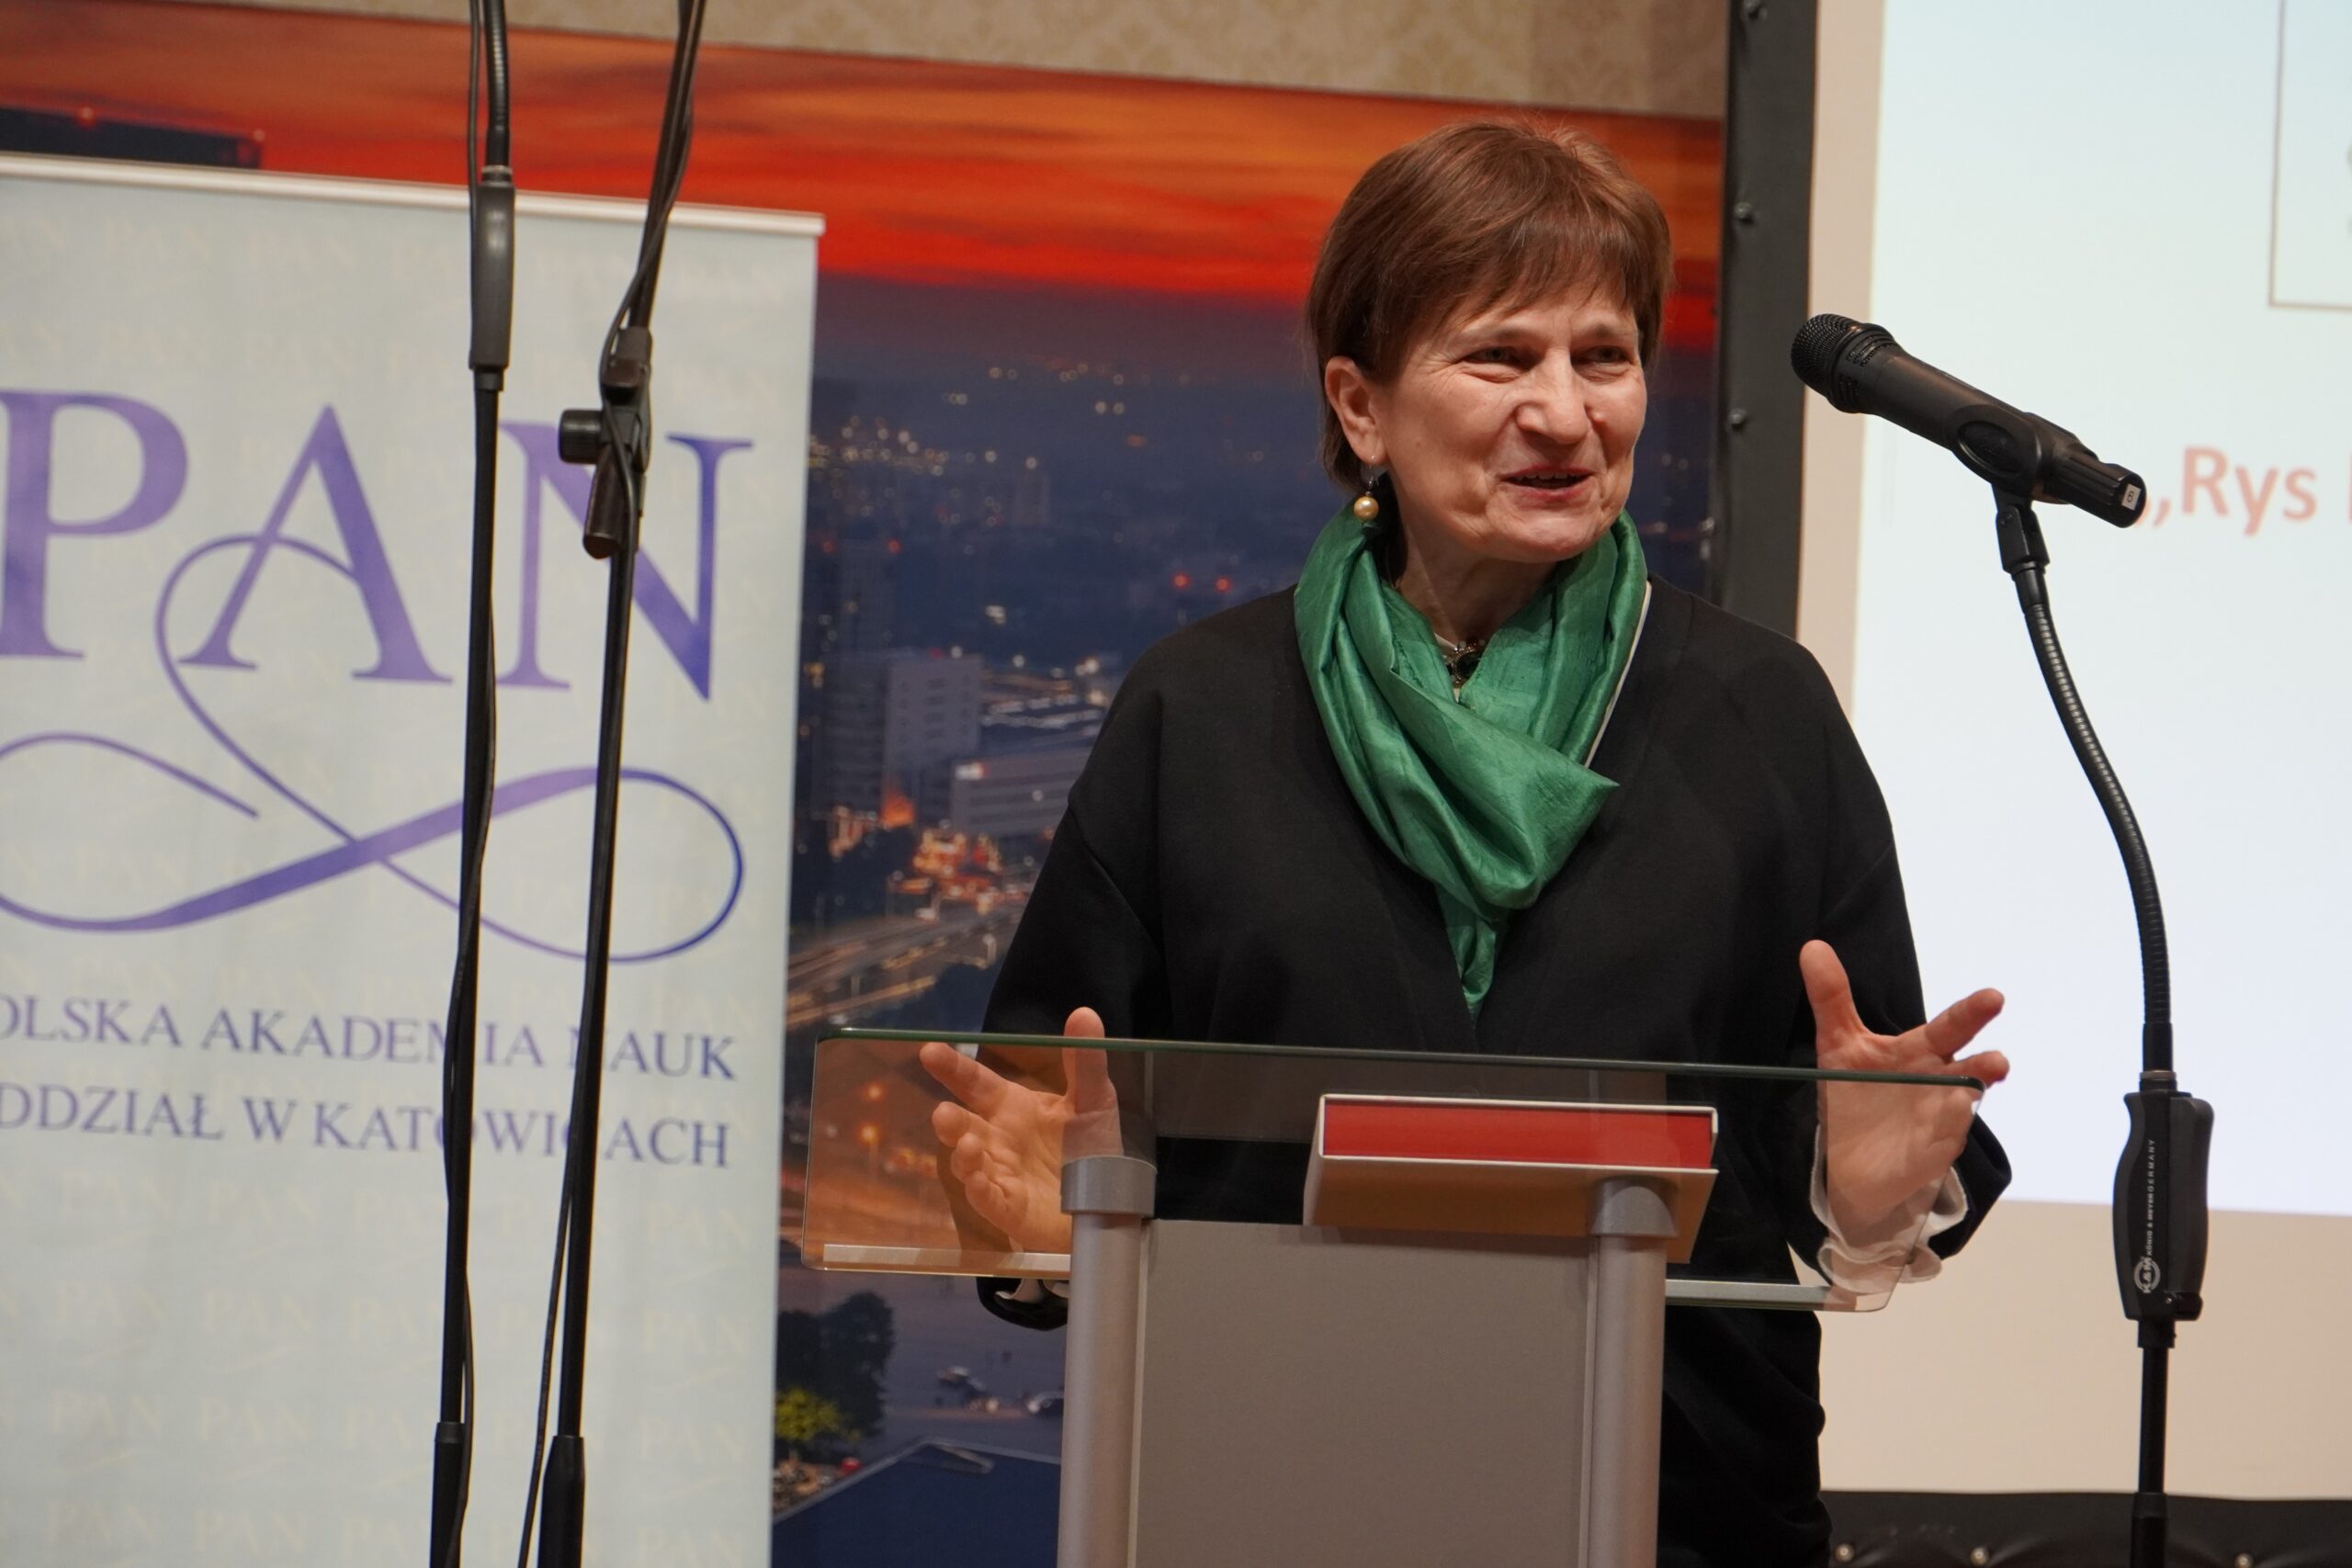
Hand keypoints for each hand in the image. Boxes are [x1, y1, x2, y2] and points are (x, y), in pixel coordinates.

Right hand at [918, 1007, 1116, 1253]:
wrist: (1108, 1202)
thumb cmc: (1091, 1149)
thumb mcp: (1093, 1100)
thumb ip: (1085, 1061)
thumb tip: (1083, 1013)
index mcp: (1012, 1108)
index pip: (975, 1083)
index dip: (953, 1067)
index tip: (929, 1051)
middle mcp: (998, 1139)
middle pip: (962, 1126)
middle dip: (949, 1120)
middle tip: (943, 1113)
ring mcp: (999, 1175)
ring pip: (968, 1164)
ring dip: (963, 1155)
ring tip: (969, 1143)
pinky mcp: (1008, 1209)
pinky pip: (987, 1200)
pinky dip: (979, 1191)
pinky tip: (979, 1181)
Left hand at [1803, 940, 2007, 1241]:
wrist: (1847, 1156)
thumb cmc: (1856, 1091)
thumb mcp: (1840, 1043)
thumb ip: (1832, 998)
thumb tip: (1812, 948)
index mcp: (1923, 1052)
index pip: (1950, 1027)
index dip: (1972, 1013)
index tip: (1994, 997)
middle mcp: (1941, 1083)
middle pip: (1970, 1070)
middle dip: (1986, 1065)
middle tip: (1999, 1061)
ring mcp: (1941, 1121)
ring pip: (1960, 1110)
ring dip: (1962, 1104)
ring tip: (1961, 1095)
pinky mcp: (1930, 1155)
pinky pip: (1940, 1144)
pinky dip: (1941, 1135)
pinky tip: (1939, 1125)